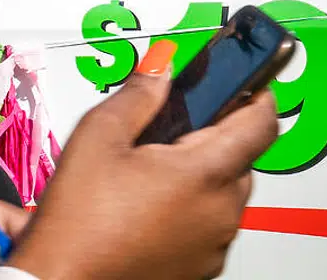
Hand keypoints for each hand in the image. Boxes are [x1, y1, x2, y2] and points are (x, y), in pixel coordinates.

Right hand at [7, 48, 278, 279]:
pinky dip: (191, 208)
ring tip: (149, 171)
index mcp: (204, 172)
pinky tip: (148, 204)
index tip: (248, 82)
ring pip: (224, 192)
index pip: (260, 123)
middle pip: (240, 157)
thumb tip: (161, 68)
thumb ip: (139, 96)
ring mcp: (214, 242)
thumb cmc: (80, 216)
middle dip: (212, 136)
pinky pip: (209, 224)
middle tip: (169, 129)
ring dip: (201, 174)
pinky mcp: (202, 265)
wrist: (66, 277)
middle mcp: (221, 210)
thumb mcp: (99, 135)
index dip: (257, 95)